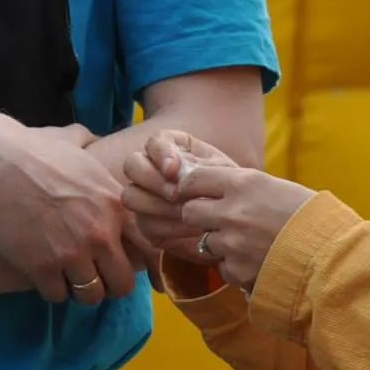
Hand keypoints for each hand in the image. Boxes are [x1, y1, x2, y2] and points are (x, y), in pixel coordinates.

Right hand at [0, 121, 135, 304]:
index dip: (144, 263)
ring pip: (91, 295)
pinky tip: (43, 276)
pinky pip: (57, 295)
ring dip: (80, 290)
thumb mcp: (73, 142)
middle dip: (110, 284)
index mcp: (115, 205)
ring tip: (68, 278)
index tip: (131, 266)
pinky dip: (51, 290)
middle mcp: (101, 233)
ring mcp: (72, 253)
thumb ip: (91, 146)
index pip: (151, 247)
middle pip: (123, 282)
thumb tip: (91, 137)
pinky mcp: (41, 267)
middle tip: (94, 276)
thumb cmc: (29, 150)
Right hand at [120, 129, 239, 258]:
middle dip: (153, 181)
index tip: (174, 170)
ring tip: (187, 212)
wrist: (238, 216)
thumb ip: (198, 168)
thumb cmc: (231, 187)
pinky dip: (169, 227)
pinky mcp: (148, 223)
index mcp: (173, 148)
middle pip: (133, 166)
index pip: (154, 142)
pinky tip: (191, 228)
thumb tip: (174, 174)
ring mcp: (145, 196)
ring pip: (131, 197)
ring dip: (158, 206)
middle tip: (176, 194)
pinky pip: (146, 224)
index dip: (160, 154)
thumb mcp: (222, 171)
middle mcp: (152, 169)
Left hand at [173, 161, 317, 294]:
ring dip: (221, 243)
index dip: (188, 186)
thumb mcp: (279, 188)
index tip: (191, 192)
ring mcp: (230, 243)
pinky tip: (259, 261)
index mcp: (244, 184)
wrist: (334, 254)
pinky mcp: (235, 269)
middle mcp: (232, 211)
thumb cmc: (312, 217)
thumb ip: (244, 189)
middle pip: (189, 212)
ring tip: (251, 242)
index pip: (193, 178)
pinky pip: (223, 266)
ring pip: (205, 242)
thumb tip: (213, 188)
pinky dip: (236, 265)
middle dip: (198, 216)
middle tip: (218, 220)